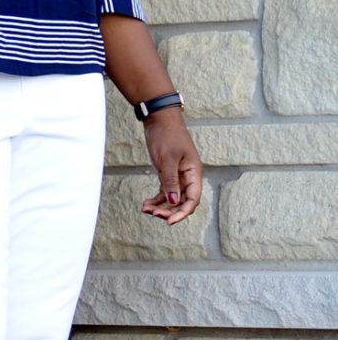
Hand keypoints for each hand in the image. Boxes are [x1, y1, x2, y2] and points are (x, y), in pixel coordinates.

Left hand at [140, 107, 201, 225]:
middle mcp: (188, 176)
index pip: (192, 199)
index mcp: (193, 172)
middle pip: (182, 201)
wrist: (159, 117)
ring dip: (160, 206)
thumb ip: (170, 181)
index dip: (182, 212)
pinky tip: (146, 204)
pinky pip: (165, 191)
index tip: (169, 221)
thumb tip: (174, 202)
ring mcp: (178, 174)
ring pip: (172, 198)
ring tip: (145, 209)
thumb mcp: (167, 159)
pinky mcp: (168, 172)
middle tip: (153, 214)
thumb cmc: (166, 134)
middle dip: (169, 210)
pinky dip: (156, 198)